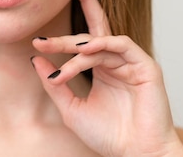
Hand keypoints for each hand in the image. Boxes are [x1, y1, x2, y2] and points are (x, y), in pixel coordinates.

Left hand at [31, 0, 182, 156]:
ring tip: (57, 49)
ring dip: (77, 46)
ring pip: (101, 43)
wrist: (136, 156)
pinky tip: (85, 49)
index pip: (82, 44)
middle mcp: (116, 63)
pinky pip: (123, 45)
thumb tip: (36, 58)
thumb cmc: (108, 136)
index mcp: (101, 69)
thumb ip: (55, 84)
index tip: (36, 44)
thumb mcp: (72, 108)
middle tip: (42, 40)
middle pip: (91, 36)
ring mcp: (131, 63)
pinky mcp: (146, 66)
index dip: (59, 41)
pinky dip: (104, 43)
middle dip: (65, 37)